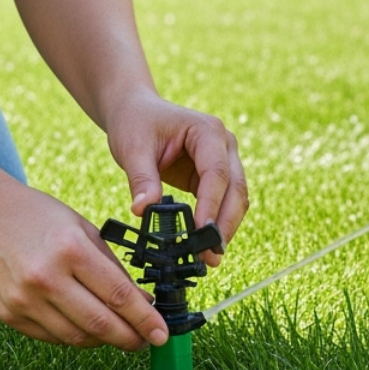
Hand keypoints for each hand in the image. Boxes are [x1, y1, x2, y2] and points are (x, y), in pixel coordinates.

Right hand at [0, 177, 166, 350]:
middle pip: (100, 324)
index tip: (162, 334)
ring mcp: (24, 300)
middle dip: (131, 338)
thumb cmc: (39, 216)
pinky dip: (77, 336)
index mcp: (70, 250)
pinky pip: (53, 337)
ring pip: (77, 338)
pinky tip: (89, 327)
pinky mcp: (9, 316)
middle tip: (147, 342)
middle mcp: (45, 278)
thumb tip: (143, 304)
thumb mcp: (83, 229)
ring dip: (105, 340)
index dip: (145, 319)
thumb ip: (112, 267)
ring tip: (121, 334)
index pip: (118, 295)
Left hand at [105, 89, 247, 265]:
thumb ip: (141, 179)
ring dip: (224, 228)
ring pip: (235, 198)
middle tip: (210, 256)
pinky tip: (203, 245)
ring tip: (208, 258)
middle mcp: (224, 144)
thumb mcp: (132, 149)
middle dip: (225, 224)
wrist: (136, 111)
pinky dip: (216, 223)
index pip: (216, 173)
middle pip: (236, 189)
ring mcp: (224, 160)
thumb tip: (143, 210)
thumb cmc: (135, 123)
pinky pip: (223, 202)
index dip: (211, 206)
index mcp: (207, 131)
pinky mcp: (214, 176)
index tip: (200, 234)